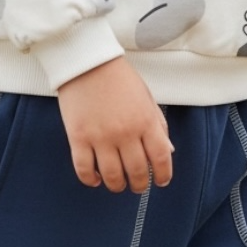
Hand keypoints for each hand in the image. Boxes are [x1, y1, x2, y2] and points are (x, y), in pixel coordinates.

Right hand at [57, 55, 173, 193]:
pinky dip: (91, 180)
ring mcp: (101, 137)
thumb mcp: (146, 97)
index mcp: (145, 121)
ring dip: (117, 186)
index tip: (161, 181)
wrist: (86, 60)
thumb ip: (158, 125)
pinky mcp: (78, 138)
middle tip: (138, 185)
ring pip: (112, 177)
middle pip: (137, 172)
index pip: (161, 158)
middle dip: (140, 185)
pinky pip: (84, 170)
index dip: (164, 175)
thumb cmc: (118, 77)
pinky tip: (96, 178)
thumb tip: (168, 151)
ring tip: (118, 184)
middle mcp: (125, 132)